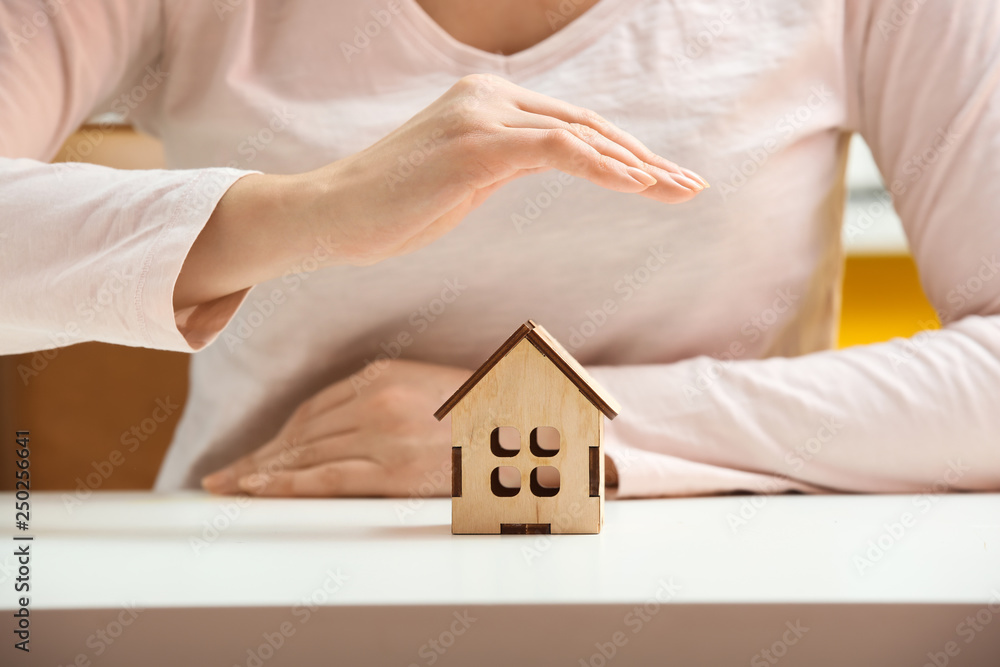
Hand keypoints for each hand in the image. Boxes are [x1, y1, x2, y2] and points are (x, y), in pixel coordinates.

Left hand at [200, 359, 469, 496]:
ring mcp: (383, 434)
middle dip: (259, 455)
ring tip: (230, 488)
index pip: (315, 407)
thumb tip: (353, 422)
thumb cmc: (483, 409)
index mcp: (383, 374)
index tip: (256, 451)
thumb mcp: (430, 387)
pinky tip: (257, 489)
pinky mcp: (393, 470)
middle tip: (222, 475)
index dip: (279, 433)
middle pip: (302, 431)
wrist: (526, 426)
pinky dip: (286, 483)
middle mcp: (376, 400)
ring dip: (263, 472)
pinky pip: (328, 477)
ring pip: (307, 453)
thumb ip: (389, 397)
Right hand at [306, 73, 707, 265]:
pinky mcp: (477, 145)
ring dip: (638, 165)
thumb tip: (552, 163)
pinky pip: (558, 150)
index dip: (624, 153)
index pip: (573, 126)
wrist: (330, 216)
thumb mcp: (463, 181)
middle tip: (691, 185)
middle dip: (645, 159)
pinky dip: (603, 167)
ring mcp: (482, 117)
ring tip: (680, 190)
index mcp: (488, 104)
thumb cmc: (391, 208)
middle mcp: (490, 98)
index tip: (663, 180)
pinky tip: (640, 185)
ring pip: (582, 134)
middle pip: (588, 126)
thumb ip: (507, 163)